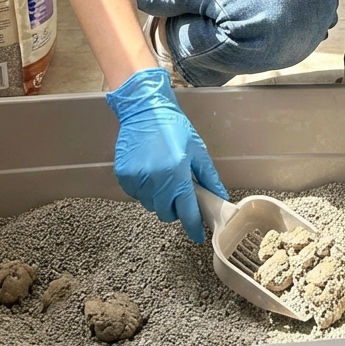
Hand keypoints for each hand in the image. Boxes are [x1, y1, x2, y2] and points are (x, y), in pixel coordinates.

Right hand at [105, 67, 227, 241]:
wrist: (144, 109)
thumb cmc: (174, 127)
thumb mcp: (197, 150)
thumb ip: (209, 177)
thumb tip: (221, 197)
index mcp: (177, 174)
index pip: (186, 211)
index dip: (193, 226)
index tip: (197, 235)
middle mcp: (155, 181)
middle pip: (166, 213)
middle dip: (174, 208)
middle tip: (178, 192)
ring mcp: (137, 180)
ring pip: (150, 205)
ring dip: (158, 198)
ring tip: (163, 176)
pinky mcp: (123, 177)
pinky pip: (136, 194)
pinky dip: (144, 190)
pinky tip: (149, 172)